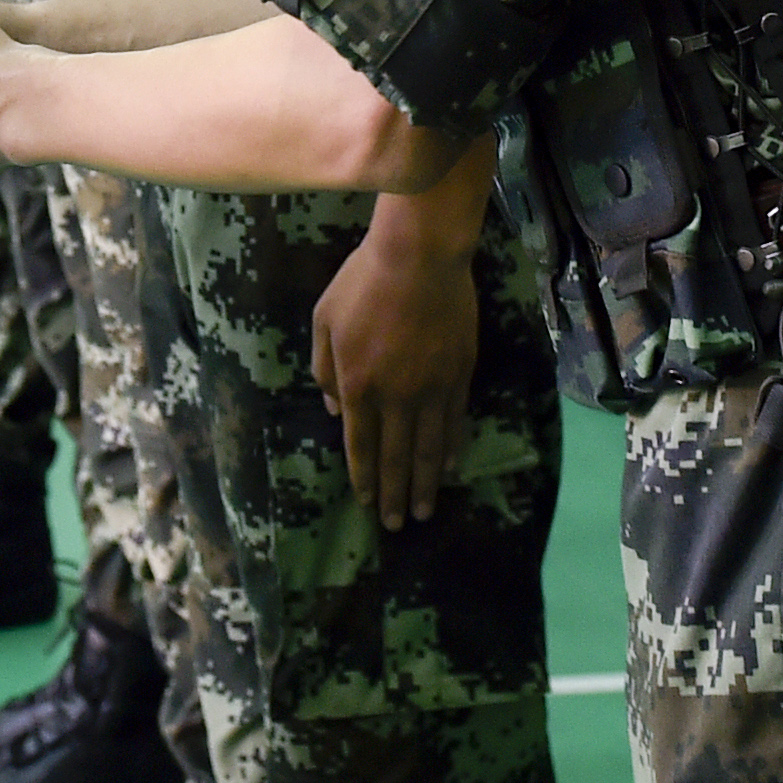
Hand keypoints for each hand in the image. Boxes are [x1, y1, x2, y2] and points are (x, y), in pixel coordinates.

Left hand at [311, 214, 480, 529]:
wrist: (419, 257)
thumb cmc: (362, 283)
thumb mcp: (324, 320)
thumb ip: (323, 368)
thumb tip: (331, 409)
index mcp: (357, 385)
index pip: (360, 445)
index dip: (364, 478)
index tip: (368, 504)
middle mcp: (395, 396)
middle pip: (395, 457)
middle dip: (395, 494)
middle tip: (398, 525)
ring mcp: (431, 388)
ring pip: (428, 448)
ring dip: (426, 484)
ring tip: (425, 512)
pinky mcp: (459, 375)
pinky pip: (454, 423)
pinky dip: (450, 450)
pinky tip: (448, 468)